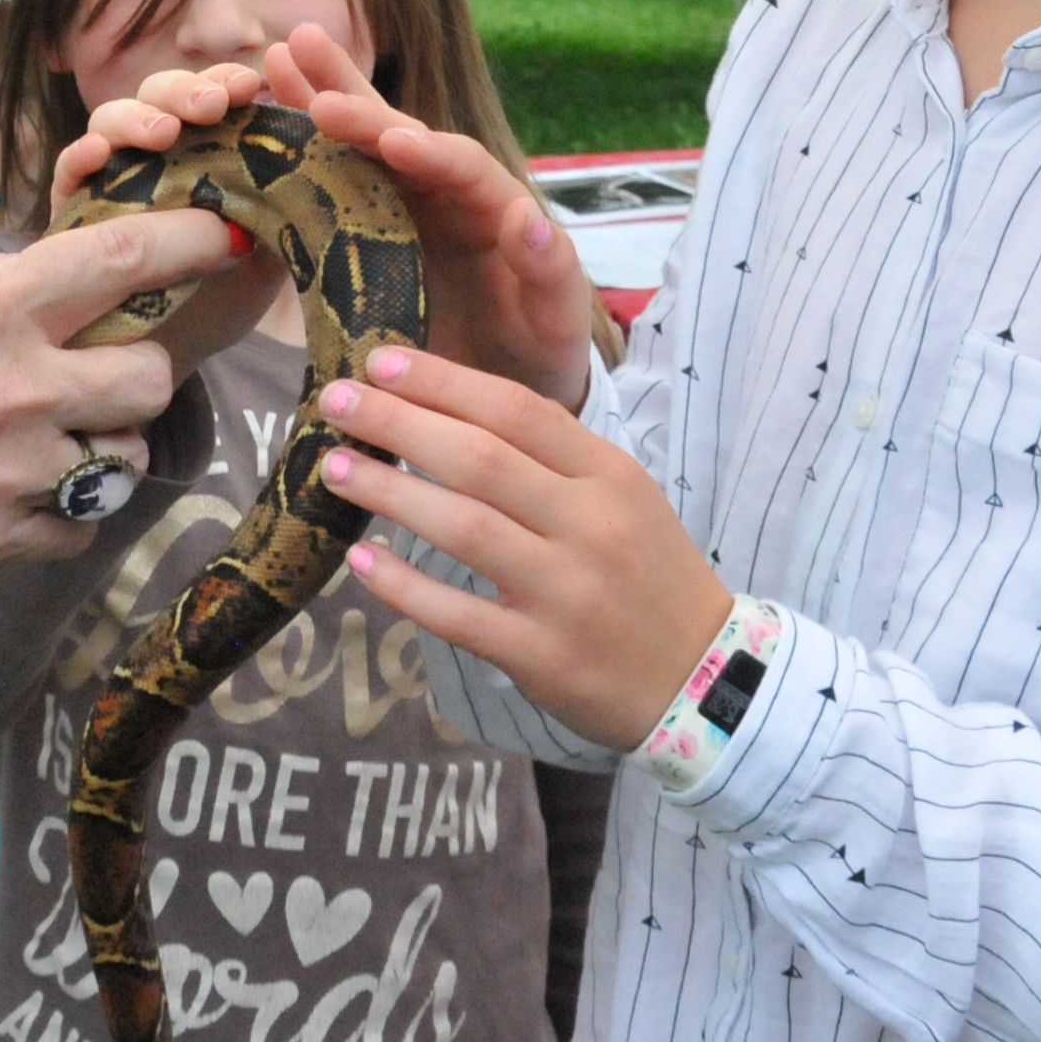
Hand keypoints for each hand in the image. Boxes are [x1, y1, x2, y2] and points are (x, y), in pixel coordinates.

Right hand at [0, 207, 247, 566]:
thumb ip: (3, 278)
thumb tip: (85, 274)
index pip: (129, 262)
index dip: (197, 243)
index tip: (233, 235)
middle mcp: (8, 388)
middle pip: (150, 375)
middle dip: (136, 366)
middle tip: (102, 364)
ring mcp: (0, 472)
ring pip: (125, 456)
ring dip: (105, 440)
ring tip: (53, 429)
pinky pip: (79, 526)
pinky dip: (66, 507)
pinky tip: (24, 483)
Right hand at [49, 64, 289, 370]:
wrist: (166, 359)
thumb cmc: (220, 298)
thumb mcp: (269, 254)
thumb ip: (286, 206)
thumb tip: (312, 156)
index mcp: (205, 148)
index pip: (214, 97)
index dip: (228, 83)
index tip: (252, 86)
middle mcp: (155, 152)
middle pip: (162, 96)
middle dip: (186, 91)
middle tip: (213, 107)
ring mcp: (110, 174)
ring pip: (113, 120)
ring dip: (137, 117)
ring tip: (163, 135)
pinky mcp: (72, 208)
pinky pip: (69, 170)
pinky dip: (80, 155)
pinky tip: (98, 155)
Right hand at [262, 28, 594, 409]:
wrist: (498, 394)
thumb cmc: (536, 352)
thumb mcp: (556, 318)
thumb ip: (549, 271)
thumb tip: (529, 218)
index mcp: (491, 205)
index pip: (459, 163)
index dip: (425, 149)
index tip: (390, 138)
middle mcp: (442, 194)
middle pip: (397, 133)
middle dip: (354, 98)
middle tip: (304, 59)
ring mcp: (399, 209)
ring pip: (358, 146)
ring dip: (319, 99)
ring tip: (277, 56)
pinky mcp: (364, 235)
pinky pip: (330, 186)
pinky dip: (298, 153)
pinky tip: (261, 119)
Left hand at [321, 348, 733, 750]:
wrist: (707, 680)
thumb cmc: (650, 574)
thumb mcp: (624, 497)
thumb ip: (552, 458)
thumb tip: (447, 411)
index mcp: (610, 476)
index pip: (517, 410)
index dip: (443, 382)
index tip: (381, 361)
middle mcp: (589, 525)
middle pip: (480, 459)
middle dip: (399, 423)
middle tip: (336, 401)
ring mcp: (566, 592)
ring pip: (463, 528)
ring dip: (389, 493)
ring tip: (333, 468)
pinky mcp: (542, 655)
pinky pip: (457, 614)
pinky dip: (404, 586)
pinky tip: (362, 561)